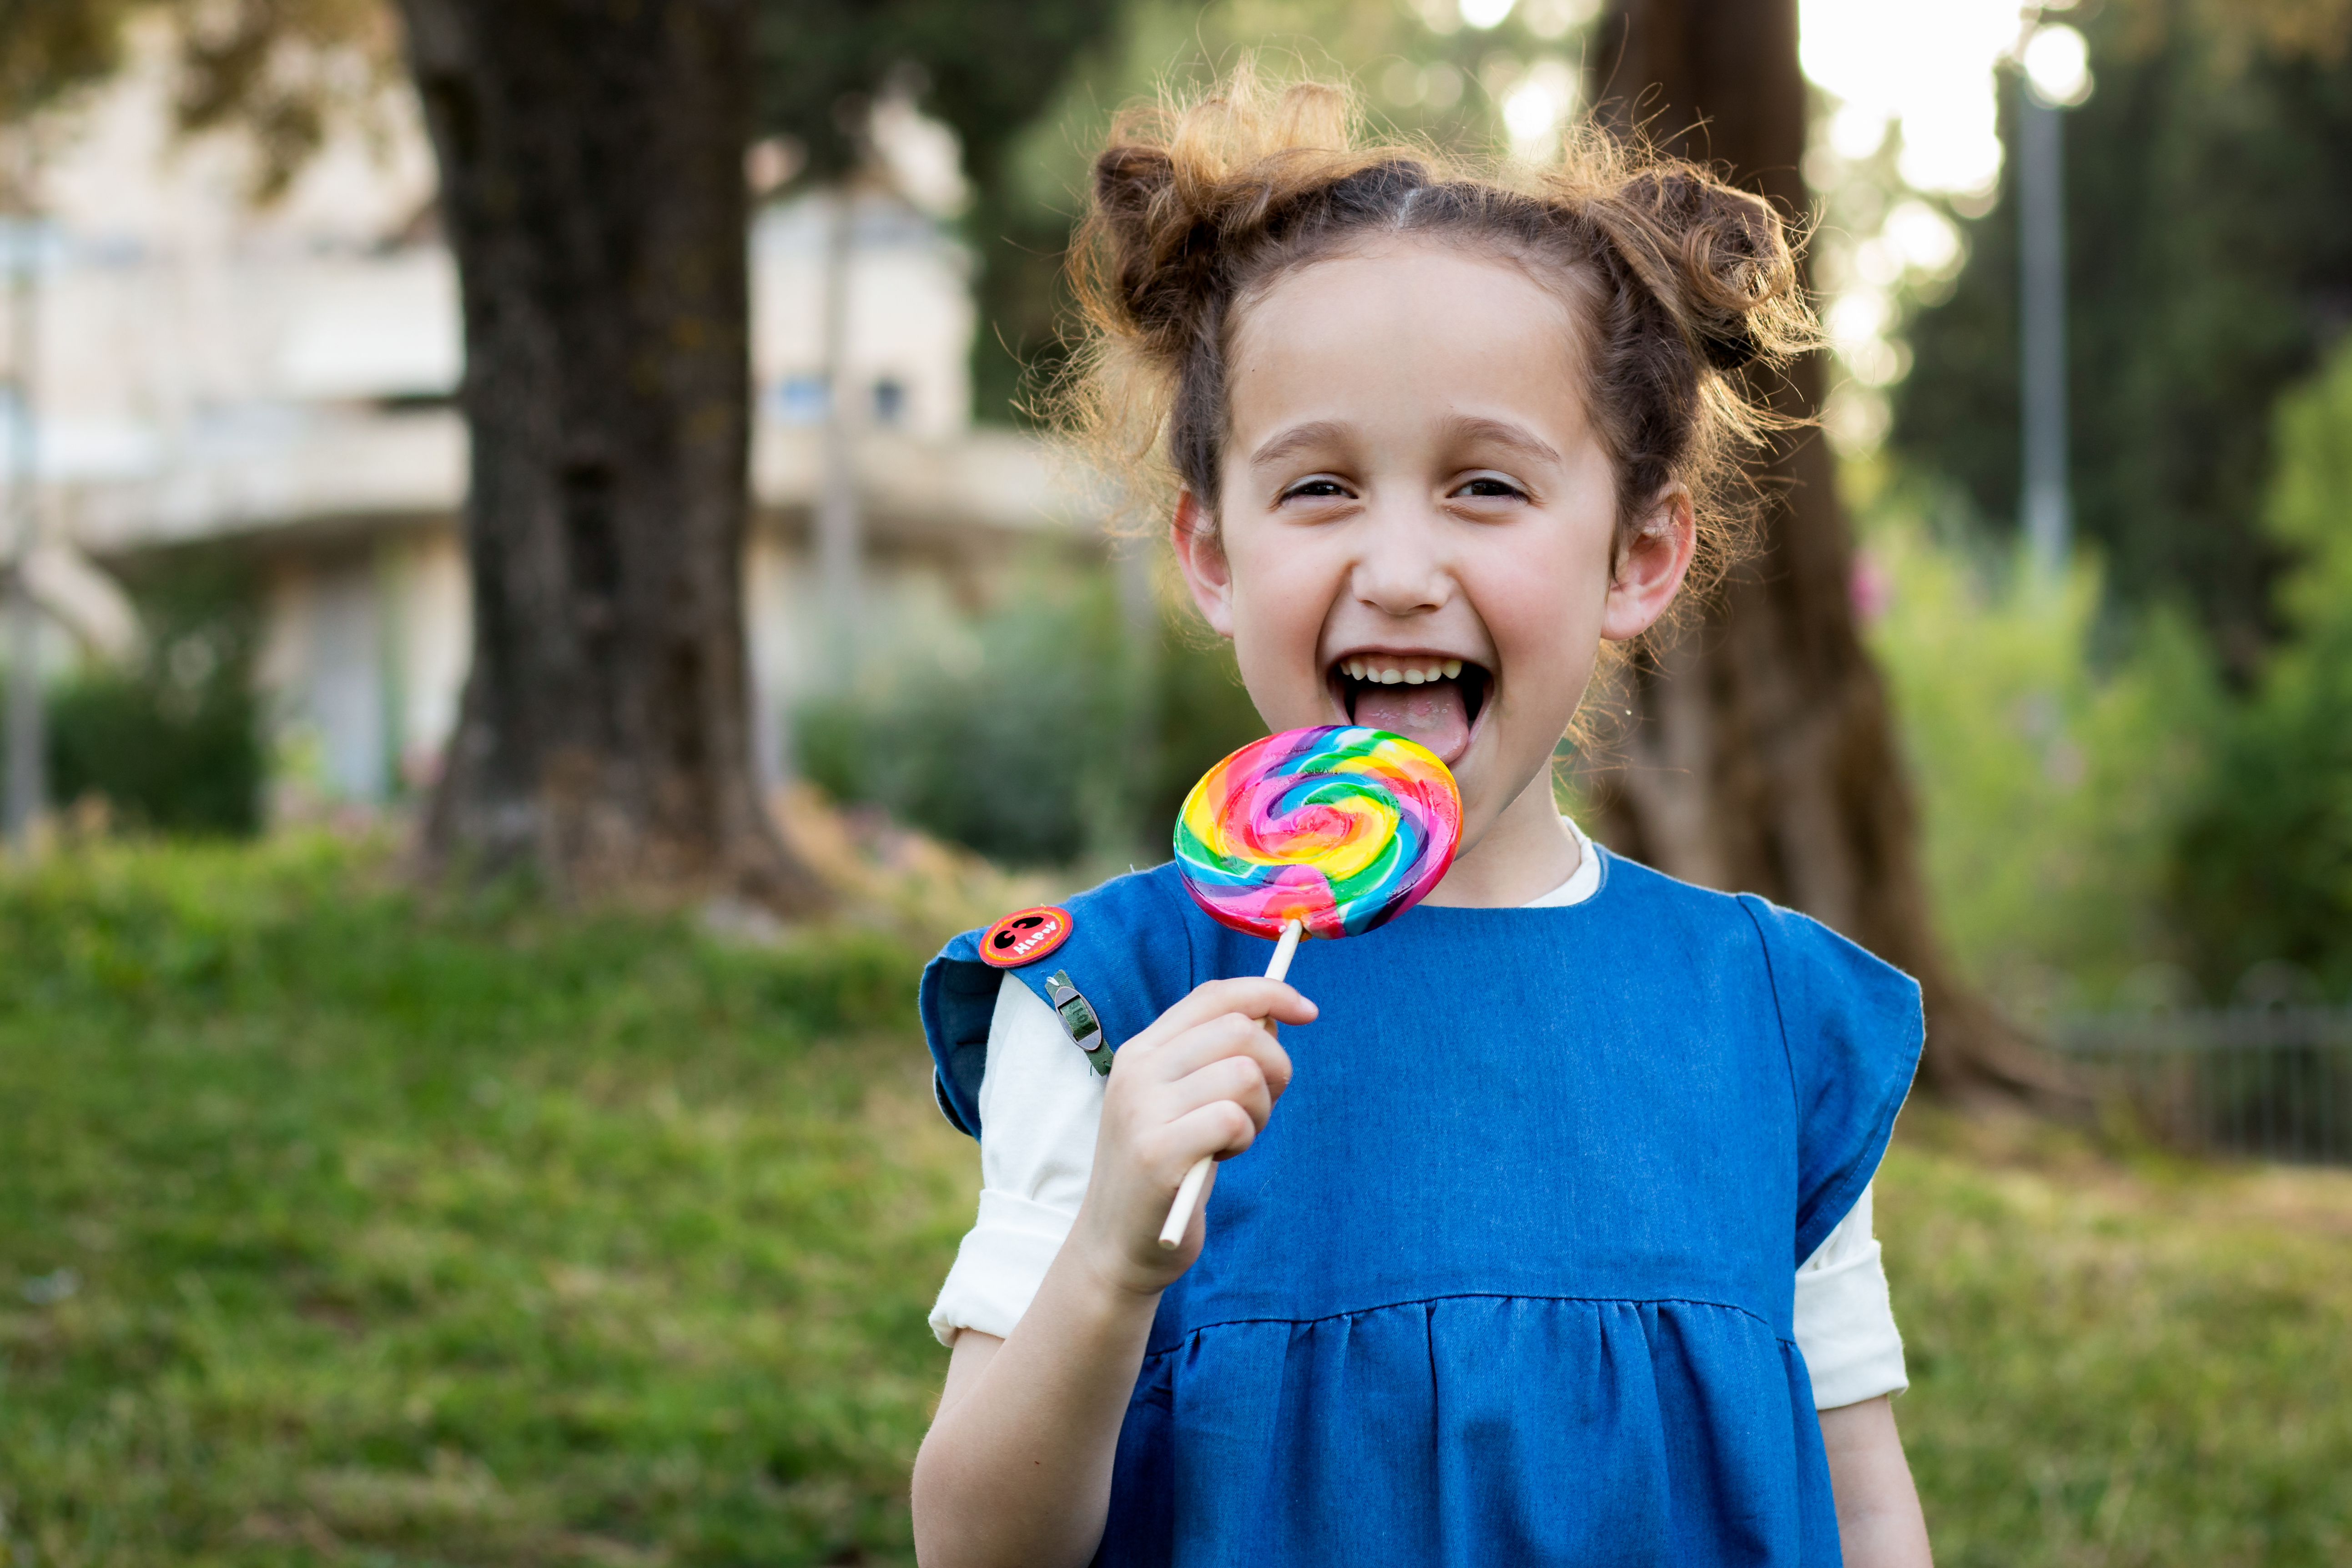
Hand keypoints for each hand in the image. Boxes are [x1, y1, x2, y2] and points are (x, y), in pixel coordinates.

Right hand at [1068, 978, 1312, 1295]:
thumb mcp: (1183, 1101)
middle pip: (1240, 1029)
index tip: (1308, 1011)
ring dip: (1260, 1110)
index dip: (1269, 993)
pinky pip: (1233, 1118)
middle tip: (1260, 1108)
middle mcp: (1137, 1070)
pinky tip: (1221, 1156)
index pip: (1214, 995)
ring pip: (1244, 1073)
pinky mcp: (1157, 1153)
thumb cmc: (1166, 1169)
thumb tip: (1273, 1015)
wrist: (1116, 1245)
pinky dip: (1244, 1137)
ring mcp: (1143, 1110)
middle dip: (1274, 1067)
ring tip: (1234, 1138)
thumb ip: (1217, 1057)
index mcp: (1143, 1050)